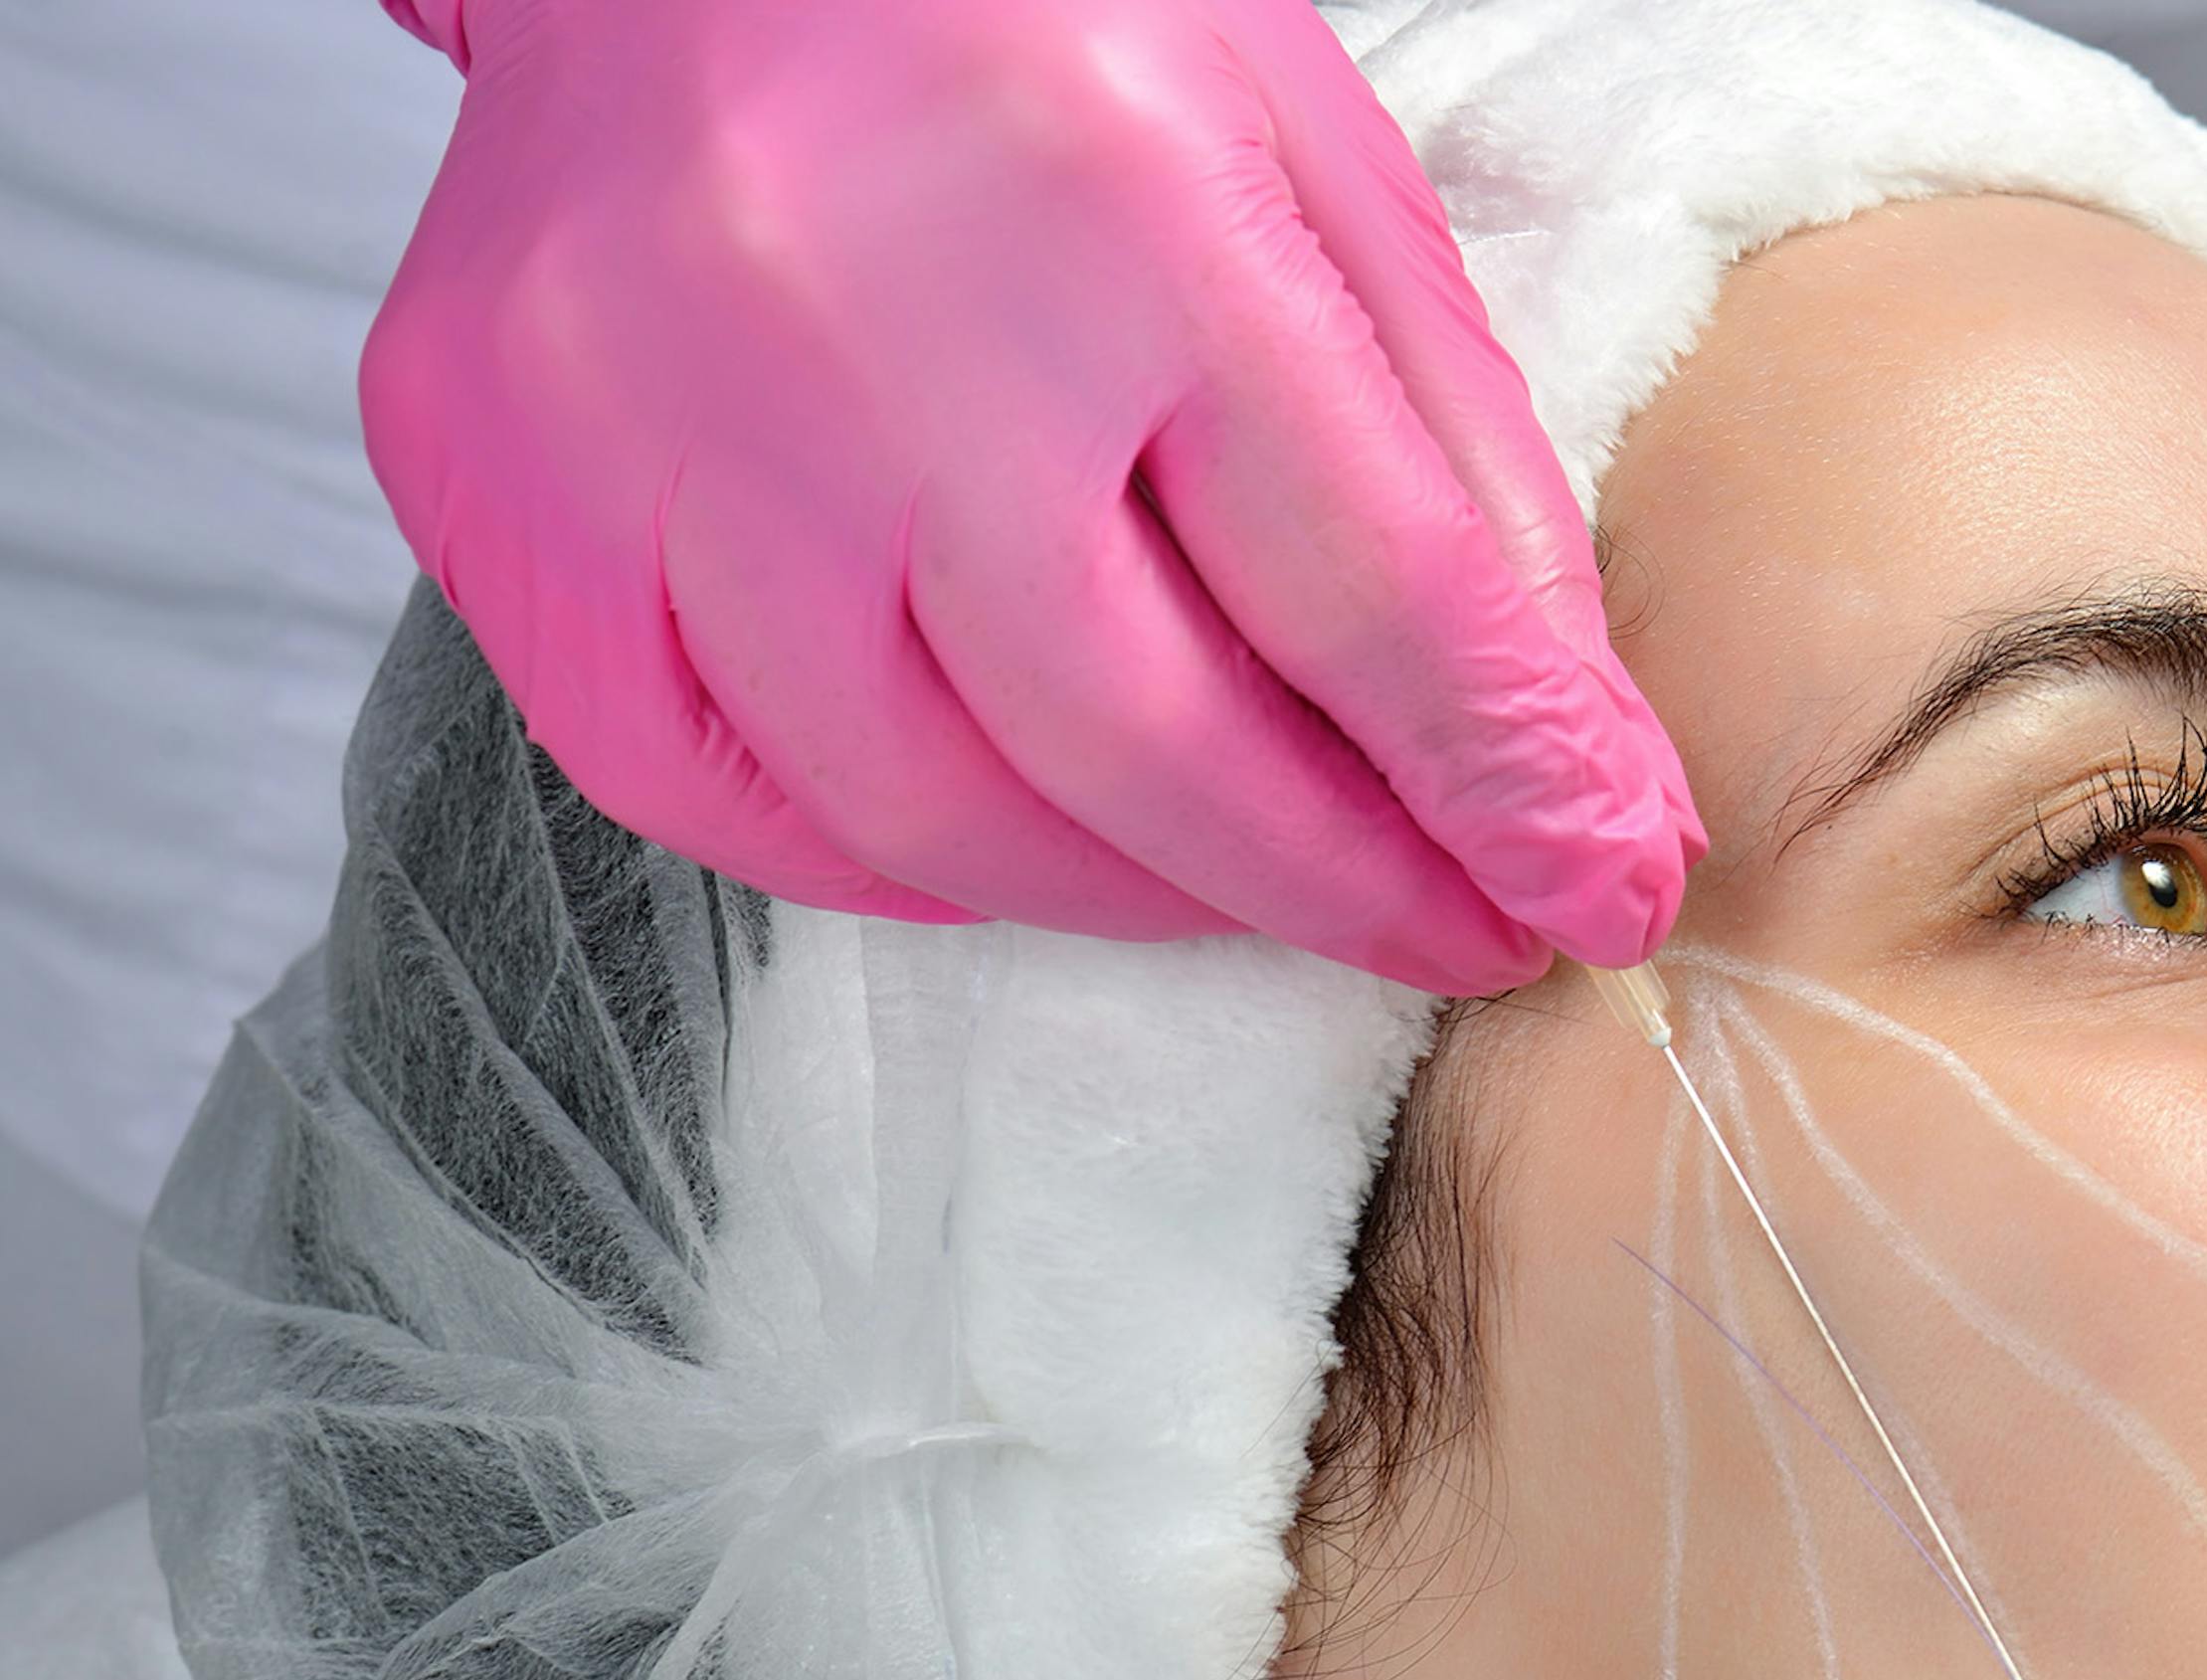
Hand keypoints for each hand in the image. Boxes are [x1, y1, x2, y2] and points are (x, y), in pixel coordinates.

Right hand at [366, 0, 1695, 990]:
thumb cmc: (1022, 20)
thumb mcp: (1311, 169)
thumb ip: (1455, 474)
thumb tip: (1576, 780)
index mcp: (1109, 192)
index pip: (1364, 589)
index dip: (1504, 788)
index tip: (1588, 895)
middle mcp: (850, 308)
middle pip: (1139, 742)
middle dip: (1328, 886)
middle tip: (1437, 932)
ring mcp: (637, 405)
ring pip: (927, 809)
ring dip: (1131, 895)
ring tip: (1238, 883)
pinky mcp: (490, 474)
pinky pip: (705, 794)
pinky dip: (887, 856)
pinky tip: (1003, 831)